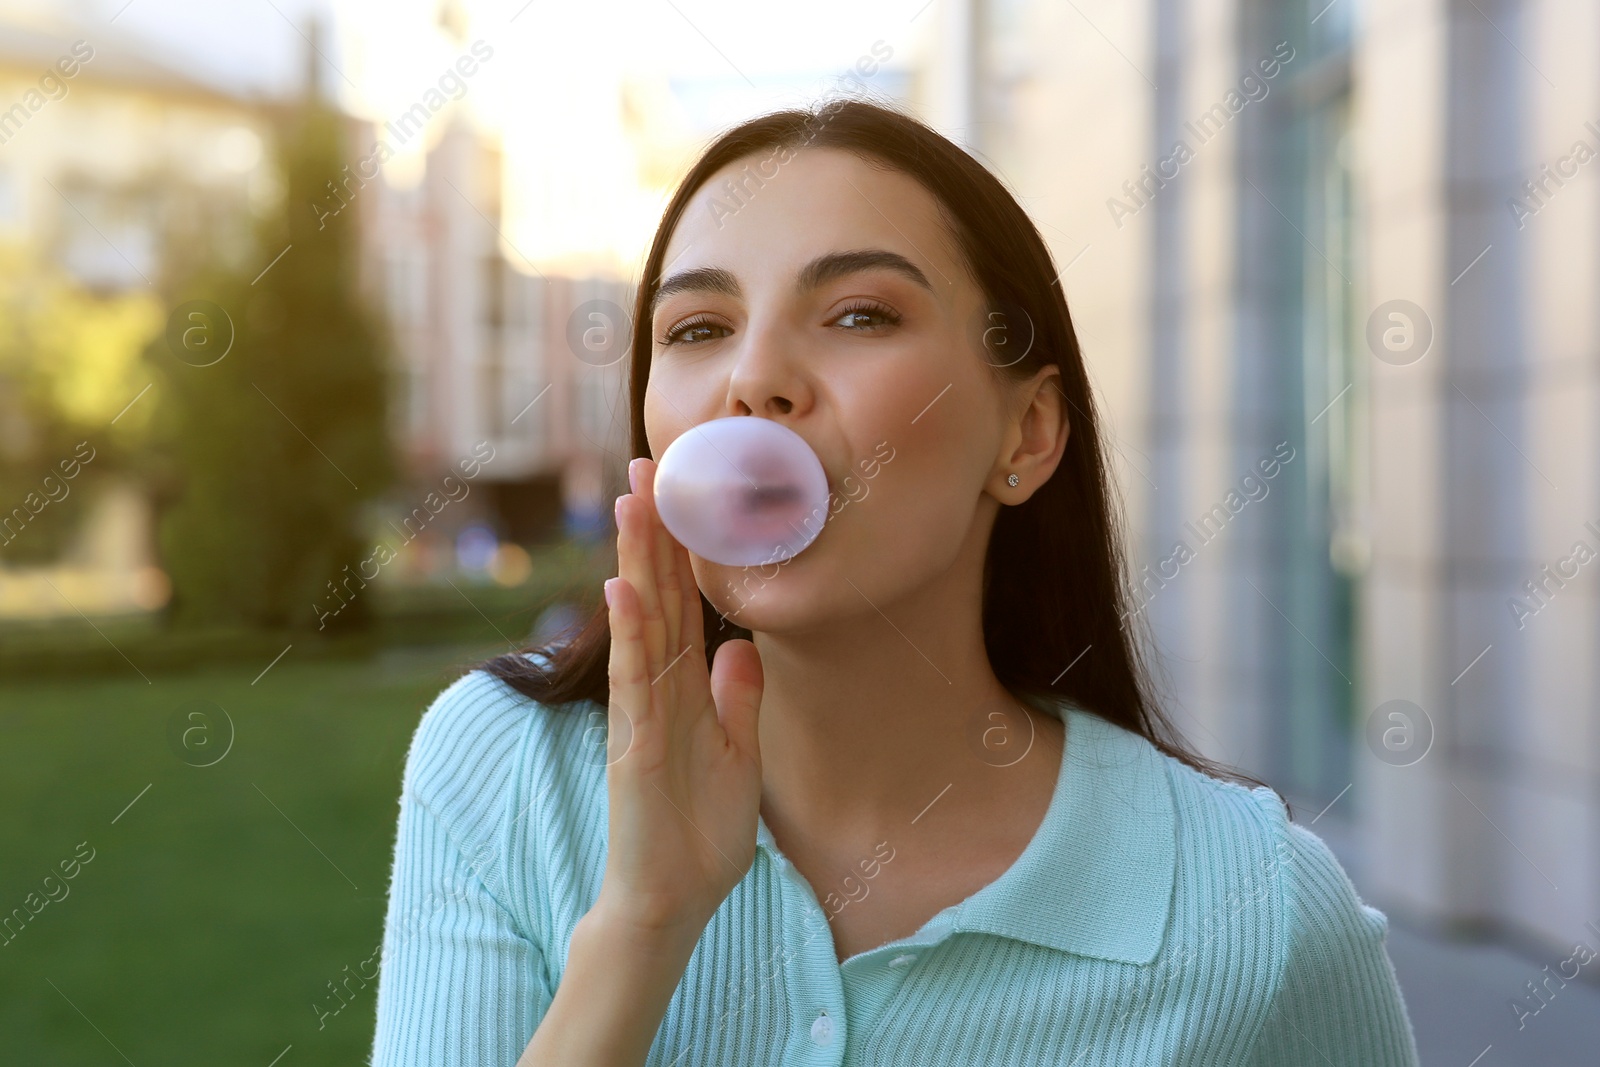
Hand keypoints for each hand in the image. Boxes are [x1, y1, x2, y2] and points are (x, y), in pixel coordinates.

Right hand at [597, 456, 764, 941]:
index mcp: (685, 689)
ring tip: (633, 503)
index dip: (681, 549)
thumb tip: (742, 647)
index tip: (680, 492)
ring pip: (640, 624)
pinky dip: (631, 633)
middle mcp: (658, 690)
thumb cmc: (701, 832)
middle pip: (656, 597)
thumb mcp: (740, 755)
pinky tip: (626, 588)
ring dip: (636, 562)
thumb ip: (739, 701)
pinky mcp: (636, 745)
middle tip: (647, 465)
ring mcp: (642, 714)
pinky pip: (635, 679)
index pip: (682, 604)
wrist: (675, 899)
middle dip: (653, 532)